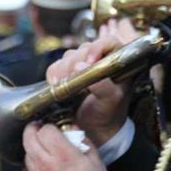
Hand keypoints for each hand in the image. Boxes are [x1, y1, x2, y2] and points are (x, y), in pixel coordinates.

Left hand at [23, 123, 110, 170]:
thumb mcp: (97, 164)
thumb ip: (85, 144)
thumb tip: (75, 132)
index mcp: (63, 155)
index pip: (46, 130)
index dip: (50, 126)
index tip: (55, 127)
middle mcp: (45, 165)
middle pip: (28, 139)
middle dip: (33, 130)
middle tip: (39, 129)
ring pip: (27, 155)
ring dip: (34, 148)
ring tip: (44, 150)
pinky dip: (37, 167)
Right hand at [46, 25, 131, 146]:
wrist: (97, 129)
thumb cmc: (109, 112)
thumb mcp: (111, 99)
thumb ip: (102, 84)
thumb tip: (81, 66)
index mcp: (117, 61)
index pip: (109, 42)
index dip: (98, 47)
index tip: (90, 61)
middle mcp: (100, 60)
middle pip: (84, 48)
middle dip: (75, 63)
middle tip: (72, 79)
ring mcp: (83, 65)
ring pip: (69, 56)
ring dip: (63, 69)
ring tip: (64, 84)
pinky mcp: (67, 73)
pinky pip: (56, 65)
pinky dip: (53, 73)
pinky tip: (55, 84)